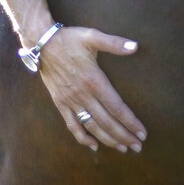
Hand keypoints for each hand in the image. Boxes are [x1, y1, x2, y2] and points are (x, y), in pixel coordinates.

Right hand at [35, 26, 144, 152]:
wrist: (41, 43)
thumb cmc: (69, 39)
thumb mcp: (92, 36)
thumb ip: (114, 43)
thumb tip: (135, 46)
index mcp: (93, 80)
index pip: (116, 107)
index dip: (130, 122)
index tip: (142, 133)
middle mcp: (83, 94)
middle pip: (107, 121)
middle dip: (124, 136)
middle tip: (138, 147)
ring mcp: (70, 101)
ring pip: (91, 126)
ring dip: (108, 139)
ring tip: (122, 148)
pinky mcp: (60, 103)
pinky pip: (72, 124)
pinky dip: (83, 137)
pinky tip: (94, 145)